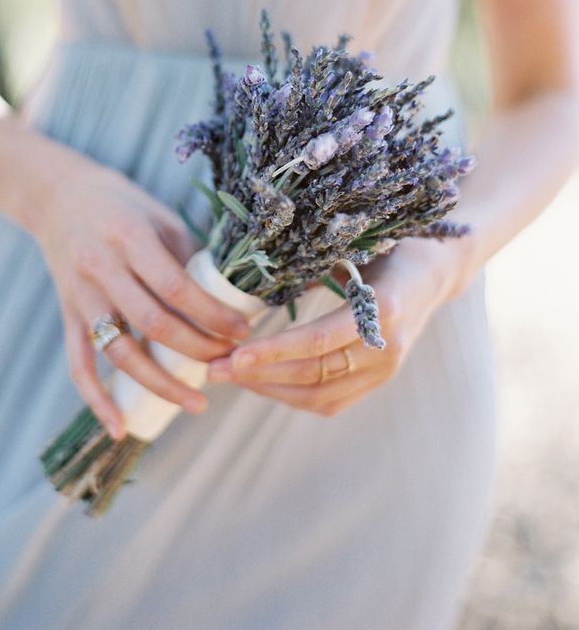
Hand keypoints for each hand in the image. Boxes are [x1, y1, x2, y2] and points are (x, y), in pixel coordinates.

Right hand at [33, 148, 251, 438]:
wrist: (55, 196)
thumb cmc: (120, 203)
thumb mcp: (159, 216)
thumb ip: (186, 257)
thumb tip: (226, 299)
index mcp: (130, 237)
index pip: (177, 288)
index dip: (213, 315)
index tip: (242, 331)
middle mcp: (102, 268)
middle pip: (154, 324)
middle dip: (198, 350)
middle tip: (229, 362)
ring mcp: (81, 296)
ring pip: (120, 352)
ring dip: (160, 384)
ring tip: (197, 402)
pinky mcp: (67, 315)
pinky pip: (79, 364)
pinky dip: (97, 400)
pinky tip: (121, 427)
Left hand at [205, 237, 470, 416]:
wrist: (435, 271)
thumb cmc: (388, 247)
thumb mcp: (354, 246)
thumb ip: (313, 265)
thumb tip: (253, 275)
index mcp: (383, 309)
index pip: (320, 342)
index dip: (275, 352)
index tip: (234, 354)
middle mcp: (387, 348)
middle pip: (314, 375)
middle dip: (258, 375)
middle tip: (212, 368)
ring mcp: (386, 370)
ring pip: (319, 396)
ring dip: (268, 389)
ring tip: (228, 374)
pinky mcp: (378, 381)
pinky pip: (331, 401)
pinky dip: (291, 395)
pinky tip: (260, 380)